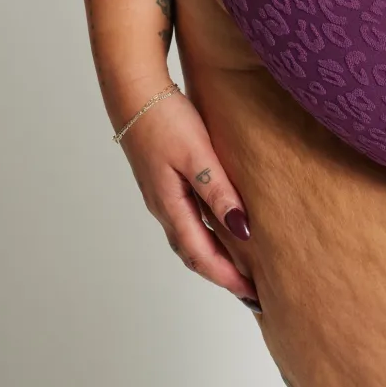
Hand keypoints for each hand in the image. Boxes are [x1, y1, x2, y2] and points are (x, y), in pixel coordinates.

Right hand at [117, 86, 259, 307]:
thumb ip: (219, 192)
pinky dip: (206, 234)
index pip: (202, 256)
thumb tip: (242, 231)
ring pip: (189, 238)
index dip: (227, 278)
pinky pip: (187, 219)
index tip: (252, 294)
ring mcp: (162, 195)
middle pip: (194, 254)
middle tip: (251, 291)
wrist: (133, 92)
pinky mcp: (164, 181)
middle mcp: (164, 208)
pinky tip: (221, 227)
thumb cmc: (165, 120)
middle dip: (222, 275)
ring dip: (213, 257)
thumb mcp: (197, 155)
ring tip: (240, 268)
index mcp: (171, 206)